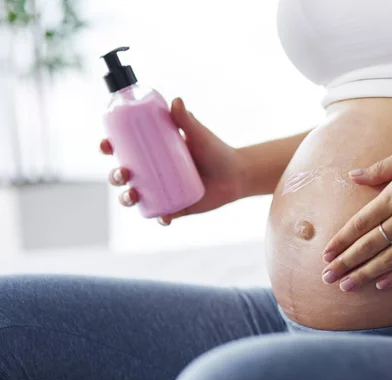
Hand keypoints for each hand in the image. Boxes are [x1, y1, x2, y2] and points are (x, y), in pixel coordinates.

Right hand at [100, 98, 244, 224]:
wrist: (237, 174)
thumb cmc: (215, 150)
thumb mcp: (199, 134)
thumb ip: (186, 119)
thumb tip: (176, 101)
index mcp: (152, 152)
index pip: (124, 148)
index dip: (109, 147)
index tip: (105, 144)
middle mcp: (153, 172)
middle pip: (124, 175)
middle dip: (115, 176)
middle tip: (123, 172)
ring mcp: (162, 191)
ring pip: (136, 197)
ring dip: (127, 198)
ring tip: (132, 195)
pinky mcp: (176, 207)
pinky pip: (162, 215)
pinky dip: (160, 218)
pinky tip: (163, 218)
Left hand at [321, 138, 391, 291]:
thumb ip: (380, 168)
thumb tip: (353, 176)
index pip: (359, 224)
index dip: (340, 241)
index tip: (325, 255)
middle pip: (368, 246)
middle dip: (345, 263)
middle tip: (327, 278)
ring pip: (388, 260)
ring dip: (365, 275)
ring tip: (347, 287)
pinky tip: (382, 285)